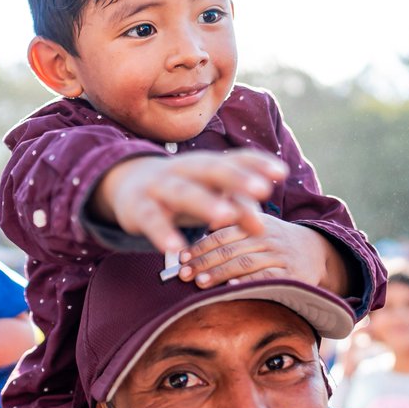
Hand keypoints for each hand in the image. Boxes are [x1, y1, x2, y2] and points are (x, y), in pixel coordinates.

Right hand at [95, 150, 285, 254]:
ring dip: (204, 202)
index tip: (282, 172)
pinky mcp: (139, 208)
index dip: (256, 164)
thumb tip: (263, 229)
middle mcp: (184, 170)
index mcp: (205, 165)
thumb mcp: (209, 197)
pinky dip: (162, 233)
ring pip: (182, 192)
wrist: (127, 186)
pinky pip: (151, 219)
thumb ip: (237, 208)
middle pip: (211, 170)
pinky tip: (175, 248)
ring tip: (225, 217)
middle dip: (236, 178)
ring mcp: (159, 186)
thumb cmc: (181, 193)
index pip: (233, 159)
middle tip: (262, 189)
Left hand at [178, 216, 339, 289]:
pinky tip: (230, 288)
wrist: (317, 251)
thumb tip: (204, 230)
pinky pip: (266, 278)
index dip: (199, 246)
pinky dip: (247, 283)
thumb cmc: (276, 241)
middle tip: (183, 274)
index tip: (181, 258)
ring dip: (219, 273)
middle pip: (229, 248)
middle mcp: (267, 237)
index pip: (221, 233)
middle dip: (203, 261)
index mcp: (254, 223)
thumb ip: (232, 228)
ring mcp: (279, 255)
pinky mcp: (291, 274)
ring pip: (244, 262)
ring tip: (199, 282)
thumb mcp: (257, 225)